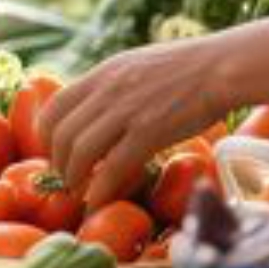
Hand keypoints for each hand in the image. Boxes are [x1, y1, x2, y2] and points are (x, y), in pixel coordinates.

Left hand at [36, 42, 226, 209]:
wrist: (221, 67)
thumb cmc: (188, 69)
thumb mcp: (137, 65)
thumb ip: (114, 85)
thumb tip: (100, 107)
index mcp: (103, 74)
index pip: (54, 105)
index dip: (47, 135)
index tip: (54, 152)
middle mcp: (107, 91)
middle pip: (61, 133)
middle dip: (57, 162)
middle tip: (65, 178)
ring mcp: (125, 111)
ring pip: (79, 152)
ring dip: (73, 178)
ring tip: (78, 192)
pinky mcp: (148, 132)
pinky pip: (112, 168)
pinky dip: (100, 190)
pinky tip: (98, 201)